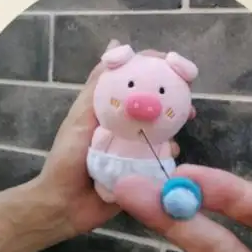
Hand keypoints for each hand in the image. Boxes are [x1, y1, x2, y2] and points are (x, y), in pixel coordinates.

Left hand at [35, 42, 185, 236]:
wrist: (65, 205)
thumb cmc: (67, 158)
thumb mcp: (80, 118)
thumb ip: (97, 87)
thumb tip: (115, 46)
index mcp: (107, 110)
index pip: (133, 81)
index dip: (153, 68)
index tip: (172, 63)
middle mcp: (123, 127)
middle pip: (153, 106)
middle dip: (172, 98)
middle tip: (187, 96)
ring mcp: (134, 150)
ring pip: (162, 132)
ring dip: (174, 125)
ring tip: (185, 118)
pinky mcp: (143, 174)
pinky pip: (163, 160)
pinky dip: (170, 154)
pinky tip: (172, 151)